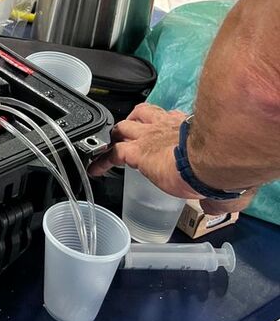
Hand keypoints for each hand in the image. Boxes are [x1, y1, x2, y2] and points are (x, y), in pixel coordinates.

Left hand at [90, 102, 256, 216]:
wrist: (213, 159)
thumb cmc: (223, 166)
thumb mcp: (224, 179)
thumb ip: (217, 194)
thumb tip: (214, 205)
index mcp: (187, 128)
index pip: (169, 119)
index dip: (162, 124)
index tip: (161, 135)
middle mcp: (165, 126)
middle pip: (141, 115)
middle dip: (133, 124)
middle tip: (129, 135)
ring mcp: (148, 138)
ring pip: (122, 128)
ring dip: (115, 136)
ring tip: (110, 146)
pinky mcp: (136, 153)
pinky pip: (112, 154)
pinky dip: (101, 161)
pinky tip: (95, 169)